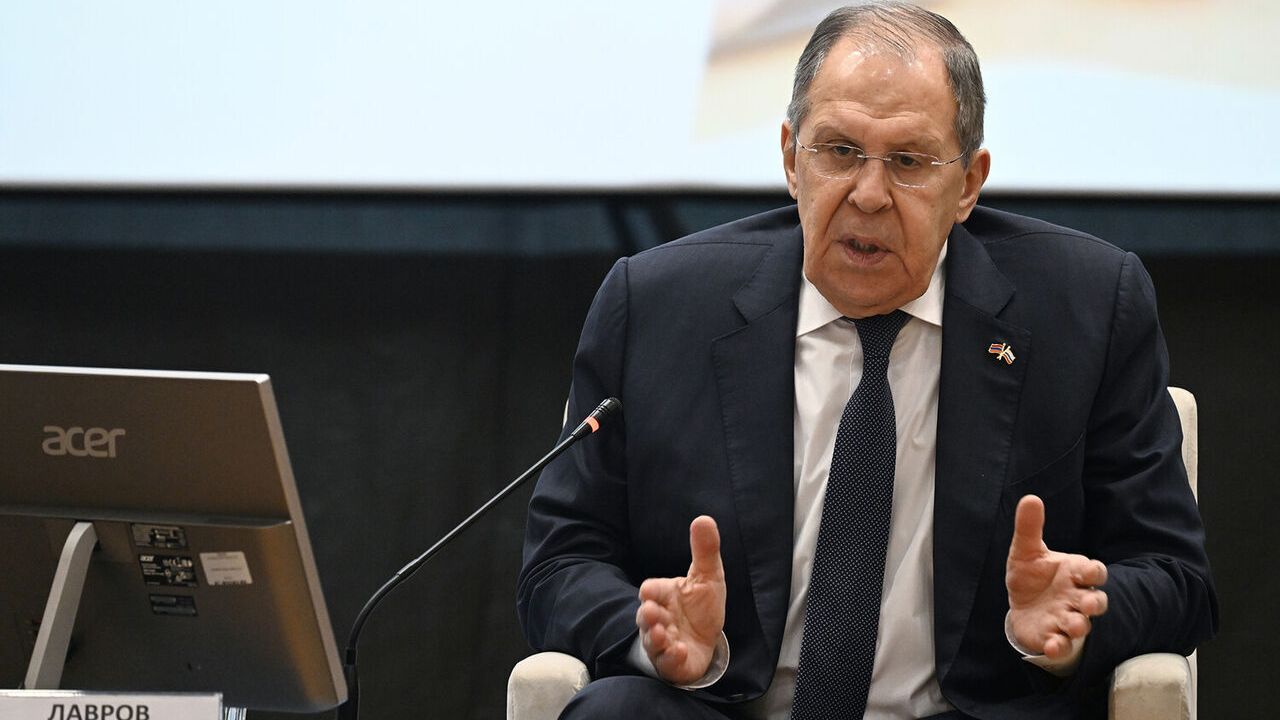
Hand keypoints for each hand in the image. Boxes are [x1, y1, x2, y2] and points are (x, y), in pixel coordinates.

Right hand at [636, 515, 726, 684]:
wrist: (705, 641)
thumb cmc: (699, 607)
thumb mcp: (708, 576)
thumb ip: (705, 550)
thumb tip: (704, 518)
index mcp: (663, 596)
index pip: (650, 590)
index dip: (650, 591)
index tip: (651, 592)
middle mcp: (659, 619)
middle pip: (645, 617)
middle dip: (648, 616)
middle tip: (651, 612)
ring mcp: (664, 642)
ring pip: (652, 641)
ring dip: (655, 637)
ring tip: (661, 633)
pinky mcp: (673, 663)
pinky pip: (667, 662)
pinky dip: (672, 657)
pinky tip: (680, 651)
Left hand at [1006, 495, 1108, 658]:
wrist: (1022, 606)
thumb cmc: (1032, 576)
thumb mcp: (1026, 550)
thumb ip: (1029, 527)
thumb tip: (1030, 497)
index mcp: (1075, 573)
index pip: (1094, 571)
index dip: (1093, 571)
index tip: (1085, 571)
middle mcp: (1076, 597)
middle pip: (1096, 601)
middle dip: (1094, 603)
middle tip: (1087, 604)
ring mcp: (1067, 619)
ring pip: (1082, 625)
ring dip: (1078, 625)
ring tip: (1072, 624)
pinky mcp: (1054, 638)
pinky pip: (1062, 645)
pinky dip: (1059, 646)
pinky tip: (1051, 645)